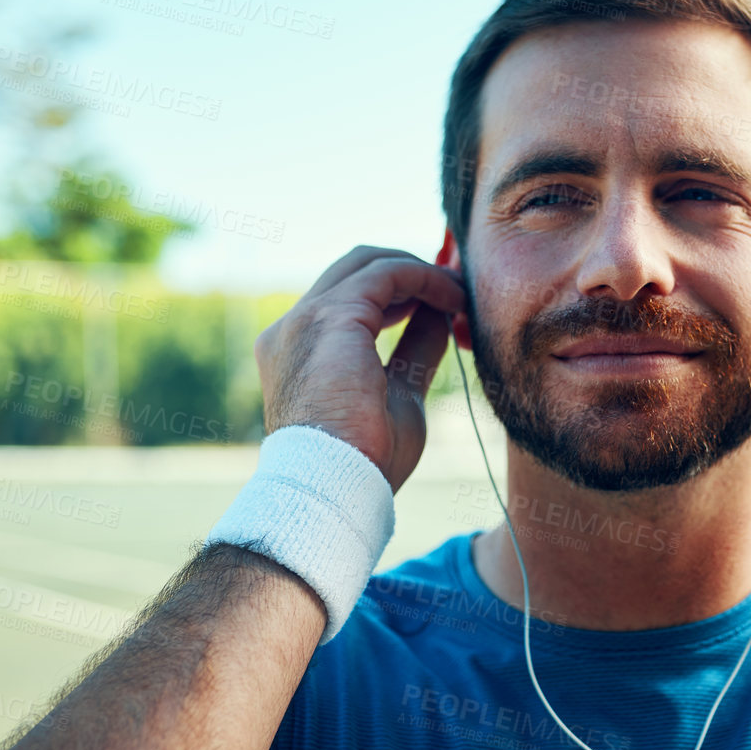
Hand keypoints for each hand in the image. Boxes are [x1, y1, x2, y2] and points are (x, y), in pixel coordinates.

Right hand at [254, 245, 465, 492]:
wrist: (337, 485)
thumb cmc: (366, 460)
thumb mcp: (400, 393)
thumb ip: (413, 352)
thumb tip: (438, 318)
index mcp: (298, 350)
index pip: (347, 298)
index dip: (397, 291)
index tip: (440, 301)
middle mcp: (292, 327)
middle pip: (353, 270)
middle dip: (406, 271)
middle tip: (453, 287)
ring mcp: (306, 318)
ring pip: (368, 264)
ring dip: (419, 271)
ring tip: (458, 293)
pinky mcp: (332, 316)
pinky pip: (385, 275)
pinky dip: (423, 277)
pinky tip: (452, 298)